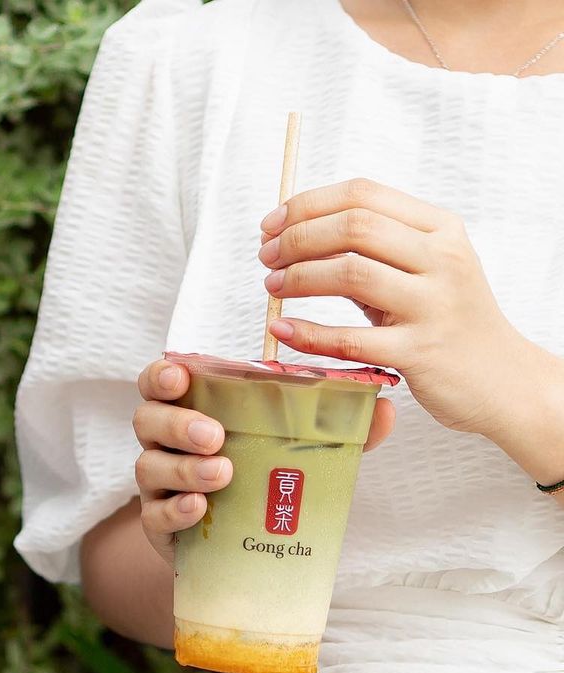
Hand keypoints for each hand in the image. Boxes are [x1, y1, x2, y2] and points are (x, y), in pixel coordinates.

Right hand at [133, 359, 393, 566]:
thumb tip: (383, 408)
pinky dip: (176, 510)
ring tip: (223, 473)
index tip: (181, 377)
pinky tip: (200, 508)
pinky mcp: (160, 526)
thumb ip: (336, 429)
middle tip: (215, 434)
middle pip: (147, 420)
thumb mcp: (297, 450)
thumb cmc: (261, 480)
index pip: (159, 382)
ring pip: (149, 467)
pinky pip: (155, 515)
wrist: (239, 549)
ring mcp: (159, 486)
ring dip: (185, 467)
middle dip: (178, 423)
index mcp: (190, 410)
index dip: (162, 376)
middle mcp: (165, 443)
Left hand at [258, 178, 534, 436]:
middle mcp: (442, 259)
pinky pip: (350, 338)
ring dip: (299, 277)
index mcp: (439, 229)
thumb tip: (296, 235)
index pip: (362, 195)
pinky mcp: (420, 351)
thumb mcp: (421, 270)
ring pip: (351, 273)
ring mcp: (434, 305)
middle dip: (297, 238)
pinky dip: (308, 332)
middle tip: (267, 257)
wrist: (502, 380)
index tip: (272, 225)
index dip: (306, 205)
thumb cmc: (448, 320)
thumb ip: (369, 250)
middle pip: (353, 227)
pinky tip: (283, 327)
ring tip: (274, 285)